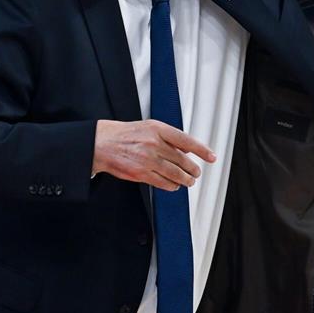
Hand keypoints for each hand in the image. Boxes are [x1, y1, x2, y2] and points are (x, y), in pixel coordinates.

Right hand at [92, 119, 216, 190]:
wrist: (102, 143)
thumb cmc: (126, 134)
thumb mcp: (149, 127)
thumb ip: (168, 137)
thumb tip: (185, 149)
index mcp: (158, 129)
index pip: (186, 141)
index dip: (202, 150)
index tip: (211, 157)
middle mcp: (154, 143)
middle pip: (182, 160)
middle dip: (193, 169)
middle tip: (197, 172)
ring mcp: (147, 159)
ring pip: (175, 173)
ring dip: (185, 179)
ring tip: (189, 181)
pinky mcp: (140, 173)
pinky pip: (162, 182)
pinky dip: (172, 185)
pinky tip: (175, 185)